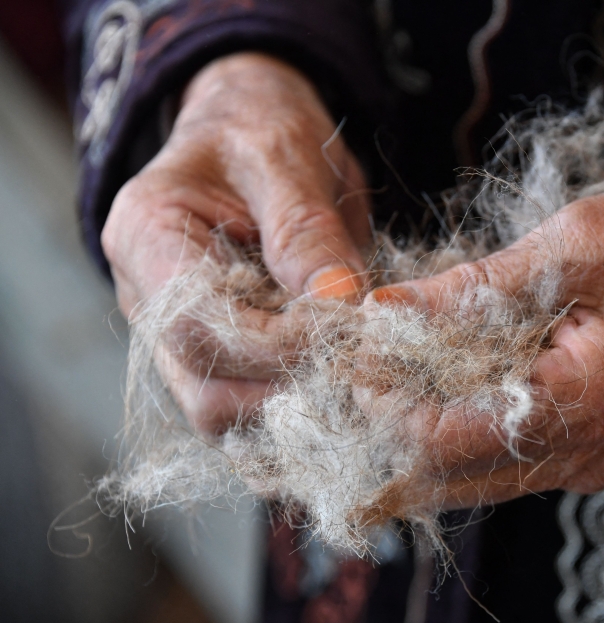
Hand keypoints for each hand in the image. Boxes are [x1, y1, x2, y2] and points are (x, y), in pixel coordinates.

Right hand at [103, 52, 370, 432]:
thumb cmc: (262, 131)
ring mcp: (180, 342)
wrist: (252, 134)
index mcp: (146, 236)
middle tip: (365, 365)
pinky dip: (300, 418)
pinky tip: (347, 397)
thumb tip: (340, 305)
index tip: (346, 331)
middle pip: (205, 391)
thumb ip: (307, 232)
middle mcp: (149, 303)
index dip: (274, 343)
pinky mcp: (220, 362)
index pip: (194, 325)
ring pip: (227, 419)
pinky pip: (250, 418)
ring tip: (360, 377)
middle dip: (293, 388)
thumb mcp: (287, 158)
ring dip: (299, 412)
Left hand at [362, 171, 603, 505]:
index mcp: (591, 402)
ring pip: (470, 475)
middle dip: (383, 430)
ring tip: (372, 378)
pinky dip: (455, 429)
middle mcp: (589, 453)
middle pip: (450, 474)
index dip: (381, 403)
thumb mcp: (576, 242)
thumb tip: (385, 311)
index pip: (447, 437)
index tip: (341, 358)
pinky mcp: (590, 449)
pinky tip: (430, 384)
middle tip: (339, 378)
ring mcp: (592, 460)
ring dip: (413, 434)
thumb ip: (477, 288)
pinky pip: (503, 457)